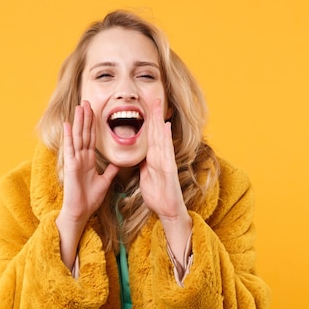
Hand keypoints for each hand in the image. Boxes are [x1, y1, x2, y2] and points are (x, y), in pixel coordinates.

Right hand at [57, 101, 118, 267]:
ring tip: (79, 107)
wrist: (81, 211)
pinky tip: (68, 124)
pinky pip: (70, 149)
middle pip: (84, 133)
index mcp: (88, 160)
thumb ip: (111, 171)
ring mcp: (75, 161)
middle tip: (87, 102)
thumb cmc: (90, 198)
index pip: (91, 138)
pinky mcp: (71, 166)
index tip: (94, 111)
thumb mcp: (105, 181)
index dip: (92, 124)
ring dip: (78, 122)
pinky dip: (69, 136)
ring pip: (78, 137)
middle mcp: (81, 158)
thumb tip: (119, 162)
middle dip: (86, 118)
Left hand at [140, 100, 186, 219]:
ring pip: (161, 137)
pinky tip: (165, 126)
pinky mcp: (169, 168)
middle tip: (154, 99)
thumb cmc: (157, 196)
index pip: (149, 137)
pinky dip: (166, 138)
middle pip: (156, 133)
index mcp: (153, 159)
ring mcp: (166, 161)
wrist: (166, 210)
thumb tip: (139, 157)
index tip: (146, 108)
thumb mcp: (145, 178)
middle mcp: (160, 156)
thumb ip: (144, 166)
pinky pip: (166, 150)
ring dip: (160, 121)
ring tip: (159, 106)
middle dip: (154, 116)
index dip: (148, 122)